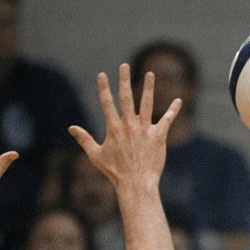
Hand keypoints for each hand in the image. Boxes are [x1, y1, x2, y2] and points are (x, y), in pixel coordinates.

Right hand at [69, 65, 179, 193]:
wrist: (136, 184)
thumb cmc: (115, 172)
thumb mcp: (95, 155)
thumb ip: (84, 139)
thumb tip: (71, 128)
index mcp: (114, 128)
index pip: (107, 103)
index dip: (104, 88)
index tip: (102, 74)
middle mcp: (129, 126)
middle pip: (126, 98)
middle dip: (124, 80)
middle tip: (124, 65)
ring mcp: (144, 130)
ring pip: (147, 104)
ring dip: (149, 87)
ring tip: (150, 73)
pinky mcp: (158, 137)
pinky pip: (167, 120)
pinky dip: (173, 110)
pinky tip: (179, 100)